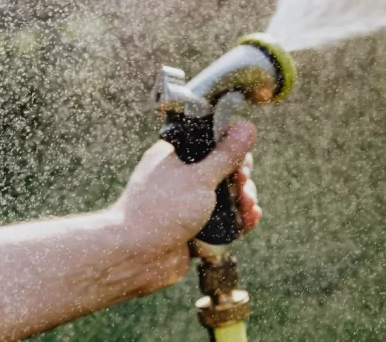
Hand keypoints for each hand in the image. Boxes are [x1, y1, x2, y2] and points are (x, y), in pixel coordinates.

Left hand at [110, 122, 260, 292]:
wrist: (135, 258)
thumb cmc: (160, 211)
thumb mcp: (200, 178)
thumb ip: (226, 155)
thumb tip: (247, 126)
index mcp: (175, 156)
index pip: (212, 142)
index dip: (233, 150)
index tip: (241, 162)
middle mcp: (181, 177)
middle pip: (224, 170)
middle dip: (241, 179)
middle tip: (242, 187)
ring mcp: (187, 203)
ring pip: (227, 196)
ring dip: (243, 200)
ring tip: (248, 208)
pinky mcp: (194, 226)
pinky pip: (223, 219)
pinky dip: (238, 219)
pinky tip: (249, 220)